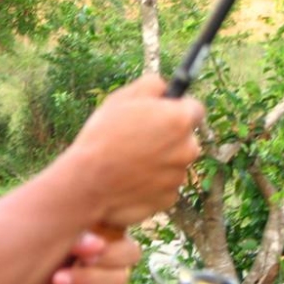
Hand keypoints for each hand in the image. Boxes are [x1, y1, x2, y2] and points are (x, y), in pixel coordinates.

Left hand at [0, 232, 140, 283]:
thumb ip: (77, 238)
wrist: (23, 283)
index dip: (110, 256)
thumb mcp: (53, 241)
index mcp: (109, 244)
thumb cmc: (41, 254)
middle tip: (57, 280)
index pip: (129, 252)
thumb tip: (97, 244)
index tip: (82, 258)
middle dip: (87, 281)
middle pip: (120, 278)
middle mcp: (115, 269)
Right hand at [64, 74, 203, 226]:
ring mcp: (179, 176)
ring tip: (128, 161)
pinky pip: (164, 186)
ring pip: (174, 163)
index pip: (195, 109)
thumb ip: (151, 85)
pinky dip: (152, 183)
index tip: (163, 113)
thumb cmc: (102, 137)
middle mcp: (187, 148)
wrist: (88, 184)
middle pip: (186, 138)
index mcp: (179, 120)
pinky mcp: (169, 198)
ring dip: (159, 160)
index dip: (177, 109)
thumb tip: (165, 87)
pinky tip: (130, 179)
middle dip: (169, 137)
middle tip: (139, 138)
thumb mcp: (121, 99)